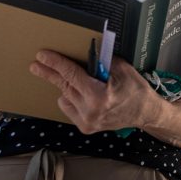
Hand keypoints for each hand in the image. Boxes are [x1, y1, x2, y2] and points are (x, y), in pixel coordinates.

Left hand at [29, 50, 161, 134]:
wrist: (144, 113)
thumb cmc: (135, 89)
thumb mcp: (122, 69)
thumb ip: (103, 61)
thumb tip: (86, 52)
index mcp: (98, 95)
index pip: (71, 74)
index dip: (56, 63)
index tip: (42, 55)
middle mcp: (90, 110)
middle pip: (64, 86)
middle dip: (49, 73)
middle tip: (35, 65)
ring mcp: (86, 121)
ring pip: (65, 97)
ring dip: (66, 86)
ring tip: (74, 80)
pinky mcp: (85, 127)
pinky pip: (69, 108)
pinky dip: (71, 98)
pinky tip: (81, 95)